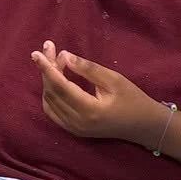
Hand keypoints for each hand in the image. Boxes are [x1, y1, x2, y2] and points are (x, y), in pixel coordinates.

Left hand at [31, 41, 166, 145]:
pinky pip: (53, 111)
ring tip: (52, 60)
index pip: (60, 86)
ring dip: (48, 80)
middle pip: (52, 92)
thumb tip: (64, 56)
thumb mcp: (114, 79)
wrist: (143, 126)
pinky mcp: (73, 130)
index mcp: (89, 110)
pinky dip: (50, 94)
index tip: (37, 52)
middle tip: (48, 49)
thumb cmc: (133, 99)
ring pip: (50, 102)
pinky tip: (53, 79)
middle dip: (47, 69)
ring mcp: (74, 129)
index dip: (46, 68)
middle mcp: (77, 122)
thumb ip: (88, 69)